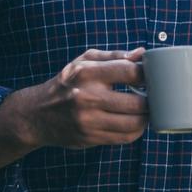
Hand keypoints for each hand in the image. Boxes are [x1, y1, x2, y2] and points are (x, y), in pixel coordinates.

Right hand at [0, 47, 148, 151]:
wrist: (37, 114)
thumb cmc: (67, 83)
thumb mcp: (84, 61)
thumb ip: (114, 56)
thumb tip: (143, 54)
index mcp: (88, 73)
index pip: (130, 72)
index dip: (148, 74)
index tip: (153, 76)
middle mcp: (87, 97)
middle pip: (137, 103)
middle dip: (151, 100)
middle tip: (154, 96)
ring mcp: (88, 121)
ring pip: (134, 124)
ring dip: (146, 117)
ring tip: (146, 110)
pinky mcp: (90, 138)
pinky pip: (124, 138)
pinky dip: (136, 131)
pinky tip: (135, 122)